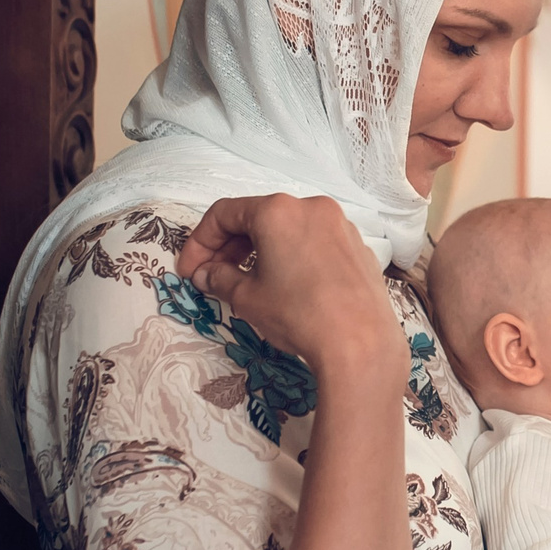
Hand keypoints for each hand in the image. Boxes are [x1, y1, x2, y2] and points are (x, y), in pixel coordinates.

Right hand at [175, 193, 402, 381]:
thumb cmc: (298, 314)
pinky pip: (315, 244)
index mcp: (278, 211)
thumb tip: (207, 274)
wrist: (360, 342)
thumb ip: (220, 278)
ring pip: (288, 230)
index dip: (200, 242)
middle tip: (212, 277)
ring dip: (260, 251)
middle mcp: (311, 208)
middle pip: (258, 218)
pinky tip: (286, 286)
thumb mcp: (248, 297)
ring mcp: (340, 226)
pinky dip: (292, 257)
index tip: (191, 271)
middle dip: (229, 247)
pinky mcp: (359, 248)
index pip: (224, 214)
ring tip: (247, 283)